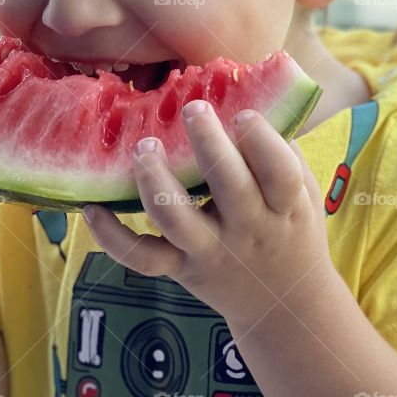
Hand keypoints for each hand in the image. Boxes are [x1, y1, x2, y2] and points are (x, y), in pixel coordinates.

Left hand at [82, 102, 331, 322]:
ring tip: (144, 146)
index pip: (280, 174)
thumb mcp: (303, 193)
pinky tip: (92, 208)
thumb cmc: (291, 230)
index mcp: (285, 207)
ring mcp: (211, 251)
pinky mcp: (181, 269)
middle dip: (209, 145)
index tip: (243, 114)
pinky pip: (141, 257)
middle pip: (228, 187)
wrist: (285, 306)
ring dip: (155, 181)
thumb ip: (280, 151)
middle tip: (192, 108)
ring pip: (176, 220)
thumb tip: (247, 90)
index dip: (262, 142)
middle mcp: (247, 230)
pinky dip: (112, 236)